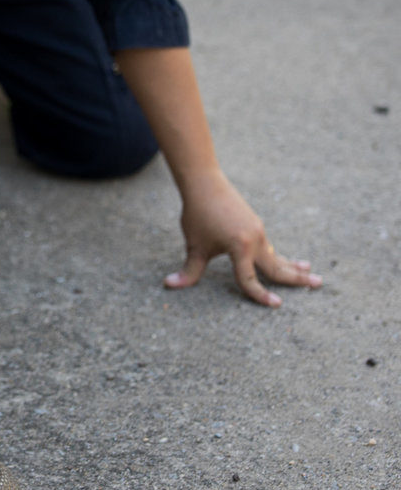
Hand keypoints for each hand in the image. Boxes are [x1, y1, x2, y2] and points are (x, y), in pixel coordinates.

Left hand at [164, 170, 320, 306]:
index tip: (275, 305)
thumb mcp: (194, 245)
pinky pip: (270, 247)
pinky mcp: (255, 226)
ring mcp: (258, 231)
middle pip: (278, 265)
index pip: (249, 278)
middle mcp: (255, 239)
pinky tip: (289, 261)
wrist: (205, 184)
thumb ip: (189, 269)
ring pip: (277, 255)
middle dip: (297, 278)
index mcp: (241, 247)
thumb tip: (169, 285)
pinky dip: (281, 256)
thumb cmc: (198, 215)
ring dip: (294, 266)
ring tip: (312, 273)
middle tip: (319, 285)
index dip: (259, 294)